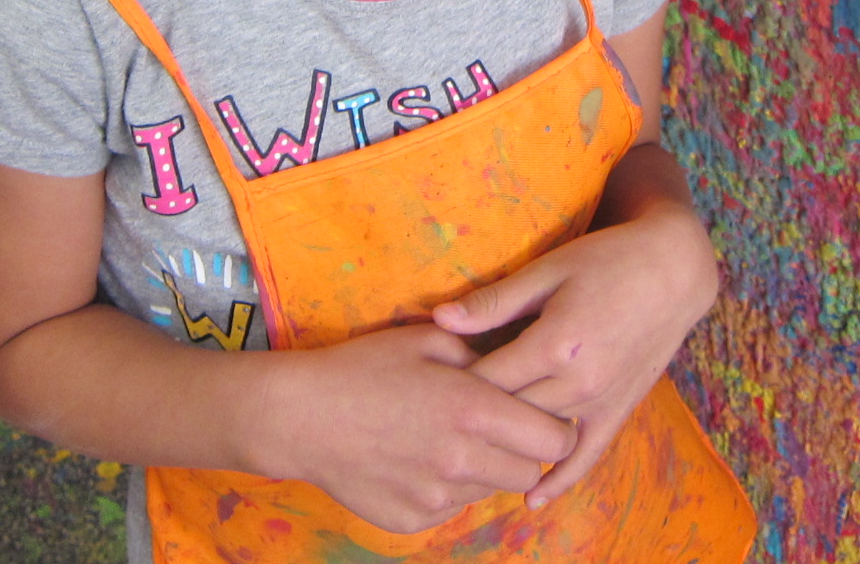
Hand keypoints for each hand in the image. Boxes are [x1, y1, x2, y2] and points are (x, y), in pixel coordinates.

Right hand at [257, 321, 577, 533]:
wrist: (302, 418)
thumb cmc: (365, 368)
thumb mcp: (430, 340)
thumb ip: (485, 352)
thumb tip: (524, 360)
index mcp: (474, 410)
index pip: (554, 439)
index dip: (556, 427)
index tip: (544, 414)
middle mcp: (463, 461)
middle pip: (529, 472)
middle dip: (523, 450)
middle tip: (497, 426)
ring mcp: (438, 497)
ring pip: (491, 491)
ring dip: (485, 469)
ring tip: (451, 439)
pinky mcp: (414, 520)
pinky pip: (454, 508)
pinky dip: (449, 488)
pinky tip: (419, 459)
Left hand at [433, 194, 718, 508]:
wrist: (674, 270)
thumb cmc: (607, 259)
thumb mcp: (548, 270)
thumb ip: (495, 301)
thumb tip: (439, 318)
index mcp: (555, 342)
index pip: (487, 380)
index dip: (452, 385)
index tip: (426, 386)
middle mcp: (578, 380)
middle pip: (508, 413)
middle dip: (473, 416)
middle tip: (439, 417)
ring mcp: (601, 400)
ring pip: (538, 435)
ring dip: (505, 440)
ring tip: (468, 445)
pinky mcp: (619, 410)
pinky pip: (587, 454)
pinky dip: (560, 479)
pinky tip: (532, 498)